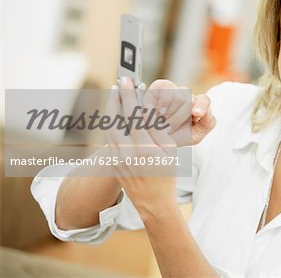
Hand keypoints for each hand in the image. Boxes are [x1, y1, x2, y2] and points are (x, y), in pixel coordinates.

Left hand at [105, 77, 214, 217]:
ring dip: (111, 108)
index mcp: (144, 148)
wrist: (154, 202)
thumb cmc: (167, 174)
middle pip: (116, 118)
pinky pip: (109, 138)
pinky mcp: (112, 163)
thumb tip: (145, 107)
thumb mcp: (169, 150)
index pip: (133, 114)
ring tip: (114, 94)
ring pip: (109, 127)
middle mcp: (127, 153)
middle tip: (119, 82)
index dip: (130, 95)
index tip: (129, 81)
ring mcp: (116, 159)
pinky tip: (114, 114)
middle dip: (116, 97)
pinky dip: (111, 122)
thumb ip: (156, 128)